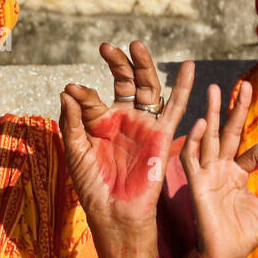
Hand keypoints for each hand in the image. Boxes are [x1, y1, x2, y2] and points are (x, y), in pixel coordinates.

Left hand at [59, 41, 192, 257]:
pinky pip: (175, 108)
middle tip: (106, 47)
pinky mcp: (161, 136)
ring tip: (136, 45)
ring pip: (148, 88)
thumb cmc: (92, 186)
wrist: (115, 211)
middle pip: (125, 82)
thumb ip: (72, 120)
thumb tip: (67, 90)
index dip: (82, 93)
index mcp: (100, 123)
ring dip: (144, 66)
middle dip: (117, 63)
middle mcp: (124, 120)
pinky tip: (190, 66)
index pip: (92, 98)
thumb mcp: (75, 150)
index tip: (72, 90)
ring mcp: (143, 125)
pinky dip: (184, 87)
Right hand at [181, 80, 257, 257]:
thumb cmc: (245, 235)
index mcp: (239, 173)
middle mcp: (223, 169)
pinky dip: (195, 142)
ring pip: (209, 138)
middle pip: (228, 133)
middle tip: (243, 85)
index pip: (255, 151)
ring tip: (213, 89)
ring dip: (211, 113)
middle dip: (235, 109)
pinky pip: (193, 159)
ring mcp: (208, 174)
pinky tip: (201, 124)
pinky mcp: (197, 184)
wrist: (227, 255)